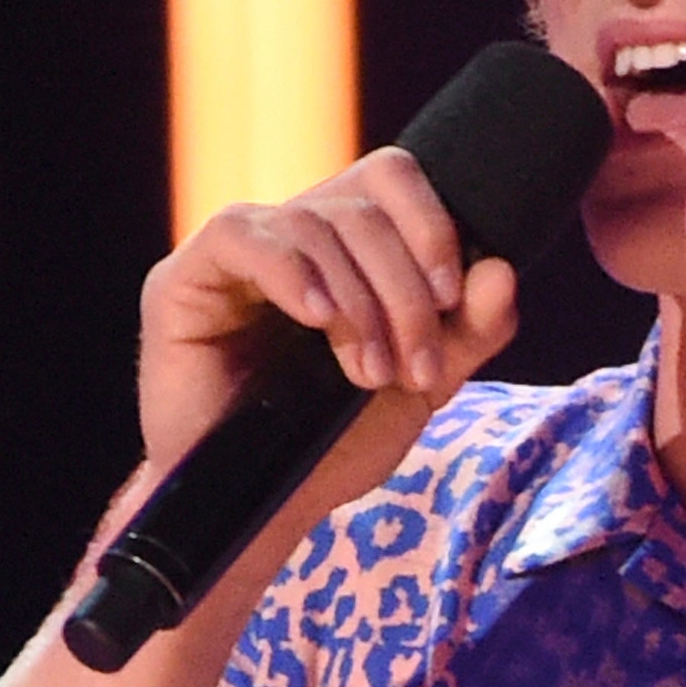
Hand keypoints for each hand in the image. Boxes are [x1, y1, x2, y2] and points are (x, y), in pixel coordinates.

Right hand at [134, 146, 517, 478]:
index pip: (392, 179)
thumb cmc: (335, 442)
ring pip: (314, 224)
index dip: (432, 226)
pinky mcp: (184, 279)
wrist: (265, 507)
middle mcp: (292, 234)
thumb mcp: (422, 386)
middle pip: (364, 206)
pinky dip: (292, 272)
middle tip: (414, 368)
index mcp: (347, 245)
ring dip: (358, 303)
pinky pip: (241, 235)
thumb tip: (501, 268)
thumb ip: (470, 330)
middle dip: (406, 290)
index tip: (454, 301)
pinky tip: (317, 318)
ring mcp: (238, 253)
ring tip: (368, 374)